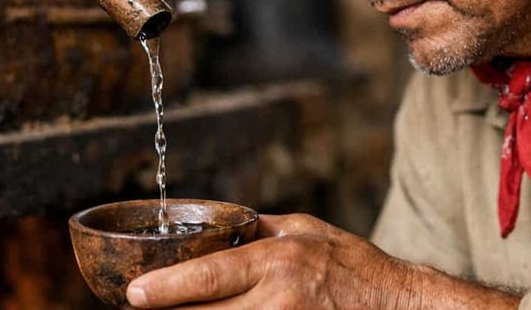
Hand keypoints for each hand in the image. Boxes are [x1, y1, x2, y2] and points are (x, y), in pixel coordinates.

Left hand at [125, 213, 425, 308]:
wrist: (397, 303)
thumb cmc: (350, 262)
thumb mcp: (303, 229)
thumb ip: (258, 231)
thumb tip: (219, 229)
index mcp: (276, 261)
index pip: (208, 276)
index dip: (165, 289)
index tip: (133, 294)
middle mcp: (277, 300)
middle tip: (146, 307)